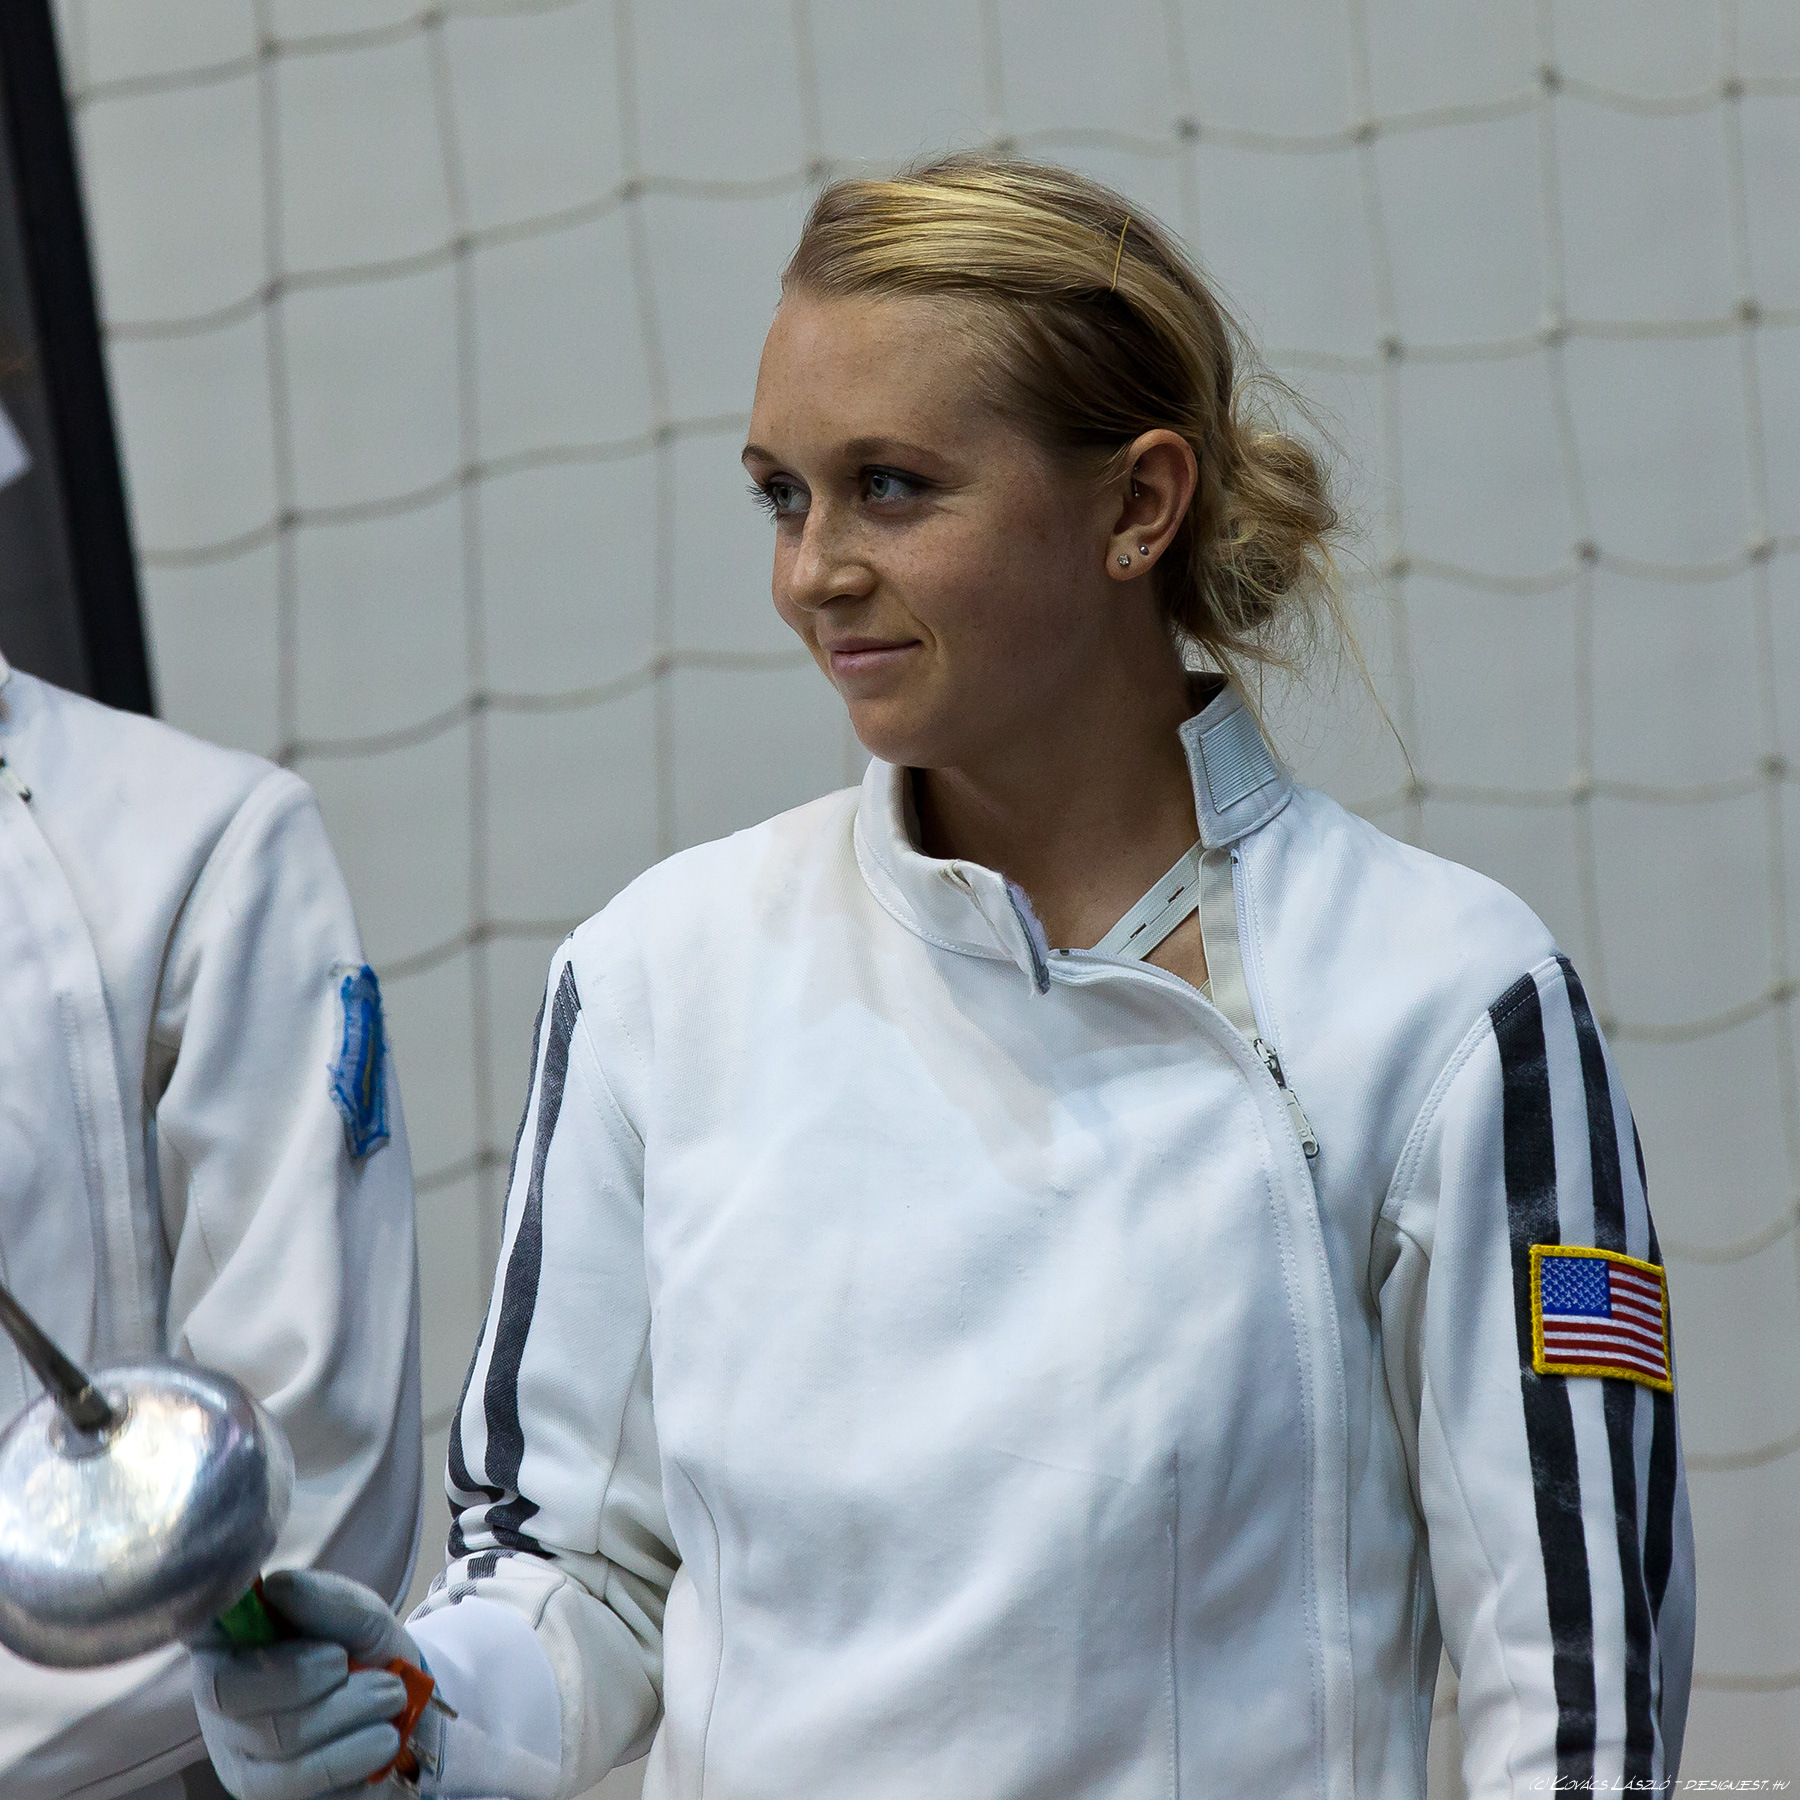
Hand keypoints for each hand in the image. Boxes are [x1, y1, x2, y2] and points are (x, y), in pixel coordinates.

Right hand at [190, 1570, 421, 1799]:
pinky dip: (351, 1760)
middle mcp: (218, 1697)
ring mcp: (234, 1753)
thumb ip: (325, 1601)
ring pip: (272, 1746)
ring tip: (391, 1699)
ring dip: (346, 1721)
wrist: (399, 1711)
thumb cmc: (363, 1651)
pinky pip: (296, 1790)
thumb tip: (276, 1589)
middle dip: (311, 1682)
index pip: (196, 1623)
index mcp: (230, 1638)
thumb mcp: (359, 1615)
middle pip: (231, 1695)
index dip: (222, 1617)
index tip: (272, 1613)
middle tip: (377, 1673)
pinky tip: (380, 1739)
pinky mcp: (260, 1796)